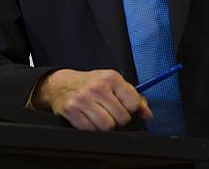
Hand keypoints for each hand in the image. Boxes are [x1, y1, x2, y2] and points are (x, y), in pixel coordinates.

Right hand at [31, 69, 151, 130]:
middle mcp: (97, 87)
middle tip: (110, 112)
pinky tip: (88, 118)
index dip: (131, 110)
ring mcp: (83, 98)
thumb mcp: (113, 83)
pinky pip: (90, 130)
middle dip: (118, 119)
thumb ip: (133, 97)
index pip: (133, 103)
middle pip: (121, 118)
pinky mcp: (71, 110)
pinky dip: (91, 128)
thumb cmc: (91, 83)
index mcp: (111, 77)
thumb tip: (147, 114)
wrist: (62, 83)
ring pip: (107, 126)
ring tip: (99, 116)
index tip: (125, 108)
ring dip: (105, 126)